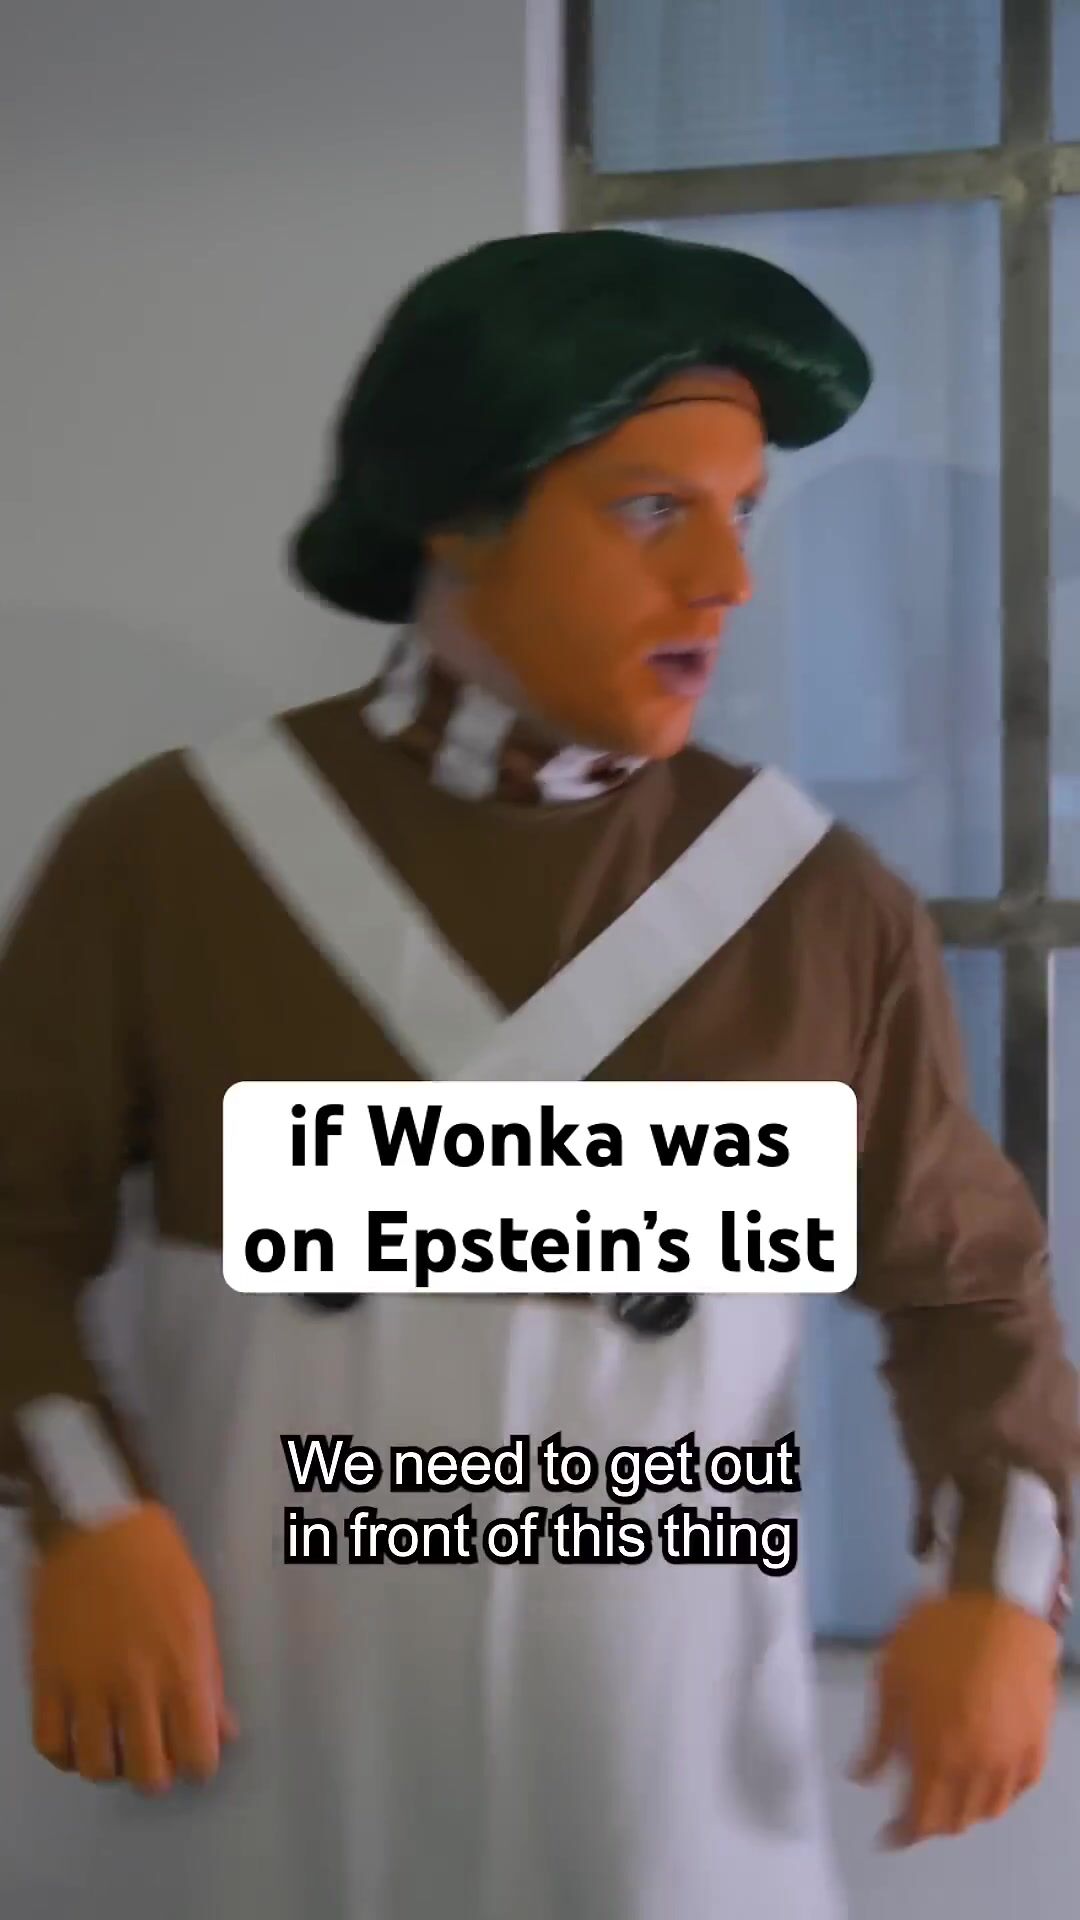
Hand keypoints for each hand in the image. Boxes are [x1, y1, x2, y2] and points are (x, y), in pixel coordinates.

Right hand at [27, 1500, 237, 1793]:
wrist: (96, 1524)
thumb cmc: (159, 1561)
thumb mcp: (200, 1611)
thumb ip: (211, 1677)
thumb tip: (224, 1728)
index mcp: (182, 1668)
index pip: (198, 1755)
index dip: (199, 1763)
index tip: (193, 1751)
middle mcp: (135, 1686)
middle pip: (148, 1774)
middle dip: (157, 1772)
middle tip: (155, 1751)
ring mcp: (86, 1685)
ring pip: (97, 1768)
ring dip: (111, 1765)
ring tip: (117, 1744)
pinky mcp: (47, 1678)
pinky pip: (50, 1744)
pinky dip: (65, 1754)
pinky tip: (79, 1738)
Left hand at [849, 1590, 1057, 1846]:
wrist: (998, 1604)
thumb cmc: (936, 1636)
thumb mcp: (891, 1678)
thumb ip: (878, 1737)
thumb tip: (860, 1778)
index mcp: (937, 1752)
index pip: (920, 1818)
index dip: (902, 1835)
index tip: (887, 1837)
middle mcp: (978, 1766)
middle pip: (955, 1820)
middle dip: (929, 1824)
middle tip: (912, 1811)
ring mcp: (1012, 1757)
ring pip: (989, 1810)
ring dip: (963, 1812)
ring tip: (944, 1795)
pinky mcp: (1037, 1742)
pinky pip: (1019, 1788)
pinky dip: (998, 1795)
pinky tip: (983, 1780)